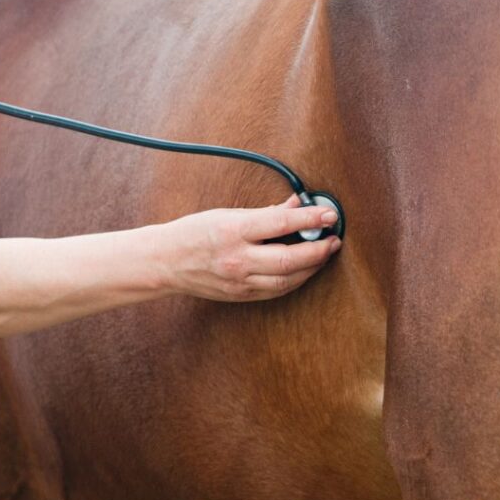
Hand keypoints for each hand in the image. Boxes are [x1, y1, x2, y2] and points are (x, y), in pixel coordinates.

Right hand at [158, 196, 341, 300]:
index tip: (329, 214)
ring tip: (325, 253)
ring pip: (287, 281)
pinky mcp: (241, 296)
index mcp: (233, 230)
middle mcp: (237, 259)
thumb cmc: (195, 232)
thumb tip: (297, 204)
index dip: (310, 219)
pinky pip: (276, 291)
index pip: (280, 224)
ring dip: (312, 267)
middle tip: (334, 238)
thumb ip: (265, 212)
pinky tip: (306, 269)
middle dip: (318, 250)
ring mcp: (239, 281)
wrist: (165, 262)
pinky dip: (295, 280)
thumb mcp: (227, 213)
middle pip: (289, 259)